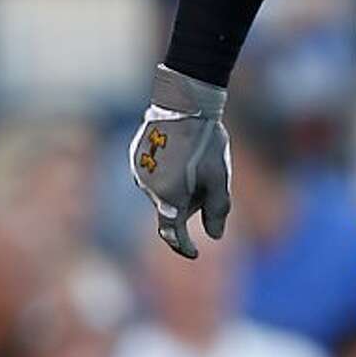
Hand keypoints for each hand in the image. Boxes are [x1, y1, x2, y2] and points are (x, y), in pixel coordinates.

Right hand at [129, 65, 231, 259]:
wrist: (184, 103)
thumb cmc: (205, 142)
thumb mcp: (219, 178)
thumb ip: (217, 210)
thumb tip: (215, 236)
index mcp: (169, 198)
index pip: (173, 234)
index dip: (184, 246)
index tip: (194, 252)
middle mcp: (148, 189)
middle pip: (171, 210)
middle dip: (190, 205)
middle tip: (209, 181)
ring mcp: (139, 172)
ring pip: (162, 193)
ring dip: (178, 188)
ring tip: (197, 161)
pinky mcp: (136, 157)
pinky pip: (154, 176)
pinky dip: (168, 174)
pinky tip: (182, 154)